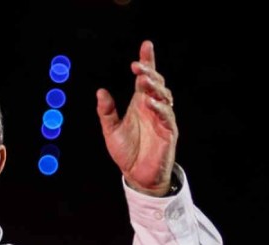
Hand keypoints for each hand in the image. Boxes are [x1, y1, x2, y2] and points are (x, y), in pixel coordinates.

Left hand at [96, 40, 177, 195]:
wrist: (136, 176)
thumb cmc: (126, 152)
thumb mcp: (110, 131)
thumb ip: (106, 112)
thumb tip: (100, 92)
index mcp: (140, 104)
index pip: (146, 79)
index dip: (147, 62)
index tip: (146, 45)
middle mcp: (153, 108)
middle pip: (156, 84)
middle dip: (148, 73)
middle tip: (137, 66)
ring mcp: (162, 120)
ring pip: (164, 97)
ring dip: (154, 88)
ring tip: (142, 81)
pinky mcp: (169, 133)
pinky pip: (167, 117)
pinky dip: (160, 109)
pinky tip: (150, 103)